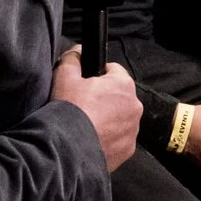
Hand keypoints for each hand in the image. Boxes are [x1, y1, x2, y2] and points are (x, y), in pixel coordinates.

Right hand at [52, 48, 140, 170]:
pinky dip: (109, 138)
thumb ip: (72, 59)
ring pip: (121, 118)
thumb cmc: (70, 109)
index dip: (97, 75)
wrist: (68, 149)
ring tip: (88, 125)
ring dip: (109, 119)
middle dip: (105, 98)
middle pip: (119, 96)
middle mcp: (135, 106)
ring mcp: (134, 130)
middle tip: (83, 106)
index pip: (113, 70)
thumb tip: (78, 51)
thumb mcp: (64, 77)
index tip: (84, 84)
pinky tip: (93, 140)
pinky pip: (119, 139)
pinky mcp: (128, 149)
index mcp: (124, 84)